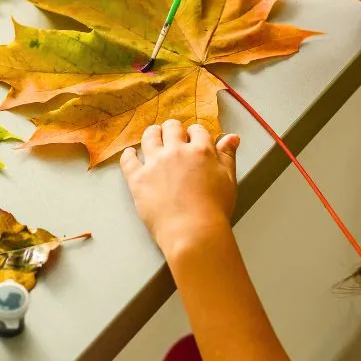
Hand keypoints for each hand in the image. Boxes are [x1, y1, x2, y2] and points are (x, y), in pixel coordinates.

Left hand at [120, 120, 240, 252]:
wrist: (193, 232)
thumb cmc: (214, 211)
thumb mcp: (228, 180)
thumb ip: (228, 156)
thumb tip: (231, 138)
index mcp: (200, 151)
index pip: (197, 130)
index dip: (195, 133)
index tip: (192, 138)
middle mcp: (176, 152)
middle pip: (171, 128)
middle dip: (173, 129)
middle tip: (172, 135)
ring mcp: (154, 164)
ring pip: (149, 137)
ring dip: (152, 134)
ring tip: (153, 136)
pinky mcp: (138, 179)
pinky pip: (128, 159)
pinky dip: (128, 155)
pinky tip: (130, 154)